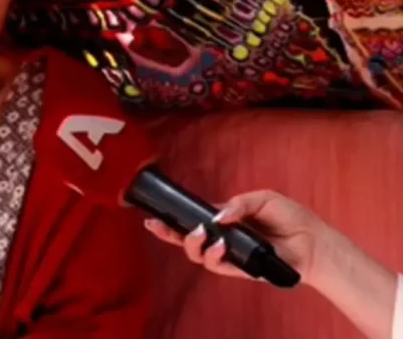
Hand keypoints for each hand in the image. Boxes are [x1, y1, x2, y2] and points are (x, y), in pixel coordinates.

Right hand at [143, 189, 326, 284]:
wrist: (313, 242)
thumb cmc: (290, 218)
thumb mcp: (263, 198)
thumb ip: (239, 203)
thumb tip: (217, 215)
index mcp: (224, 218)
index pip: (192, 218)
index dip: (173, 217)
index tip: (154, 214)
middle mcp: (222, 237)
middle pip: (187, 239)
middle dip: (168, 234)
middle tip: (158, 226)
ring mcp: (229, 254)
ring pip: (197, 255)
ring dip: (192, 244)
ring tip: (200, 233)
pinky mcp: (239, 269)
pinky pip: (217, 266)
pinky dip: (213, 255)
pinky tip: (218, 245)